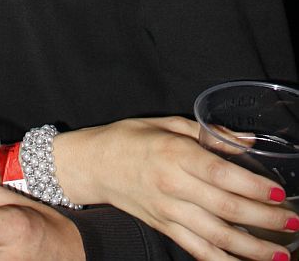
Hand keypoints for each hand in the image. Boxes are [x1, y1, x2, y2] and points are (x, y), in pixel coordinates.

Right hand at [53, 117, 295, 260]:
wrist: (93, 163)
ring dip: (253, 249)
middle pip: (226, 209)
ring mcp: (168, 211)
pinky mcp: (164, 228)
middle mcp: (172, 185)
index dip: (255, 187)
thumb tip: (248, 142)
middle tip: (293, 223)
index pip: (222, 174)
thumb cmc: (129, 137)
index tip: (279, 193)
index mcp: (174, 153)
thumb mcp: (167, 123)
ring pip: (216, 237)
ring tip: (280, 252)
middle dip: (265, 220)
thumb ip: (208, 133)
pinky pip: (198, 251)